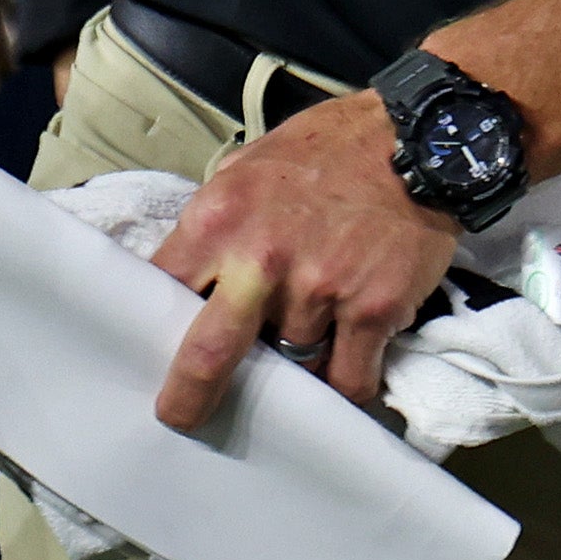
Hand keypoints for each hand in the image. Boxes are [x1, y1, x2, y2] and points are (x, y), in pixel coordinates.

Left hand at [144, 94, 456, 424]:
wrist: (416, 141)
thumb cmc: (326, 149)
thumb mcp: (247, 167)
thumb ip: (218, 222)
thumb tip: (192, 272)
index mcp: (219, 219)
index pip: (164, 287)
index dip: (149, 324)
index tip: (144, 350)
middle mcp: (260, 260)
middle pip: (208, 353)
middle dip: (188, 396)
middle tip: (179, 418)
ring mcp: (318, 290)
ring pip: (289, 368)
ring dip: (290, 372)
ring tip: (296, 359)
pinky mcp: (371, 312)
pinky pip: (348, 379)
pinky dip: (341, 389)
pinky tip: (338, 383)